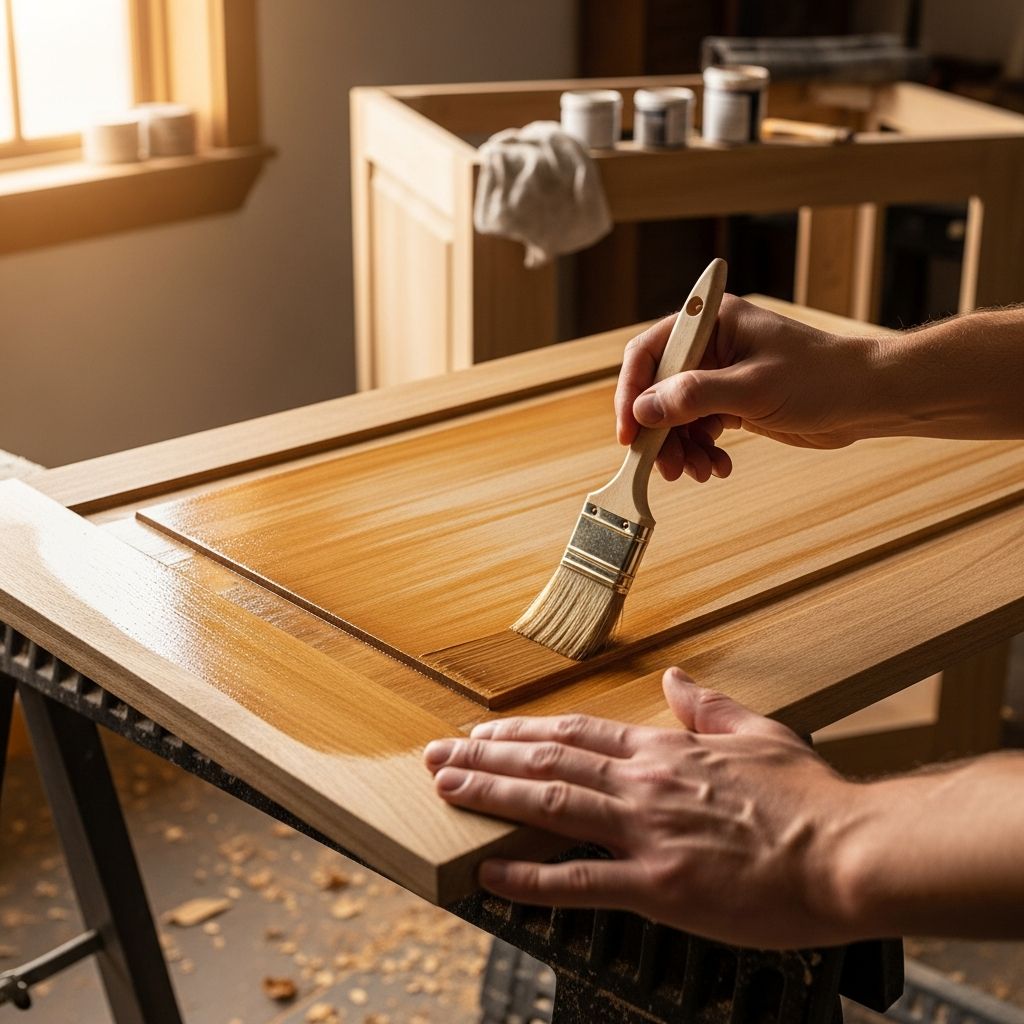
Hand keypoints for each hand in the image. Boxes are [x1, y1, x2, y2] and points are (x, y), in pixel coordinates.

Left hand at [424, 668, 867, 948]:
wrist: (848, 852)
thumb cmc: (809, 797)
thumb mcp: (758, 733)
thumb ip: (709, 706)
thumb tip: (675, 680)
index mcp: (667, 750)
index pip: (577, 732)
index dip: (524, 732)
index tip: (485, 732)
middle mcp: (645, 784)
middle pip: (548, 760)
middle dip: (486, 757)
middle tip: (437, 756)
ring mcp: (647, 833)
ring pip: (548, 804)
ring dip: (490, 796)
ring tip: (446, 790)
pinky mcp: (658, 887)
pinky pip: (579, 880)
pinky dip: (528, 877)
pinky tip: (489, 873)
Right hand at [615, 296, 875, 481]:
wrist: (866, 399)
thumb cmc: (820, 378)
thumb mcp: (753, 388)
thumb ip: (695, 396)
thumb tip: (644, 410)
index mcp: (711, 323)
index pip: (650, 352)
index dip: (632, 392)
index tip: (630, 431)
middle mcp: (710, 347)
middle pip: (657, 390)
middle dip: (660, 432)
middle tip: (667, 467)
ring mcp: (720, 376)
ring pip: (676, 416)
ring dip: (681, 449)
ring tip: (699, 472)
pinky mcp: (731, 403)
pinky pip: (698, 430)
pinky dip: (702, 452)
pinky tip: (718, 468)